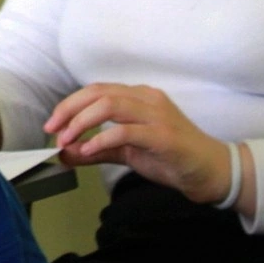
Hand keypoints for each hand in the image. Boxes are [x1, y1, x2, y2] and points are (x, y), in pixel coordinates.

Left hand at [44, 82, 239, 206]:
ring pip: (109, 105)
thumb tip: (65, 153)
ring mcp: (156, 115)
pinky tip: (89, 150)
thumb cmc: (170, 157)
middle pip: (98, 93)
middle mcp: (146, 99)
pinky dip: (102, 139)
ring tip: (67, 140)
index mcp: (137, 97)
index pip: (95, 90)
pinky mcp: (163, 136)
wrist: (211, 172)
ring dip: (81, 122)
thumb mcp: (126, 152)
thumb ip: (96, 150)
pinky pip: (126, 130)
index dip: (69, 104)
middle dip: (69, 110)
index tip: (52, 125)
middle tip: (53, 131)